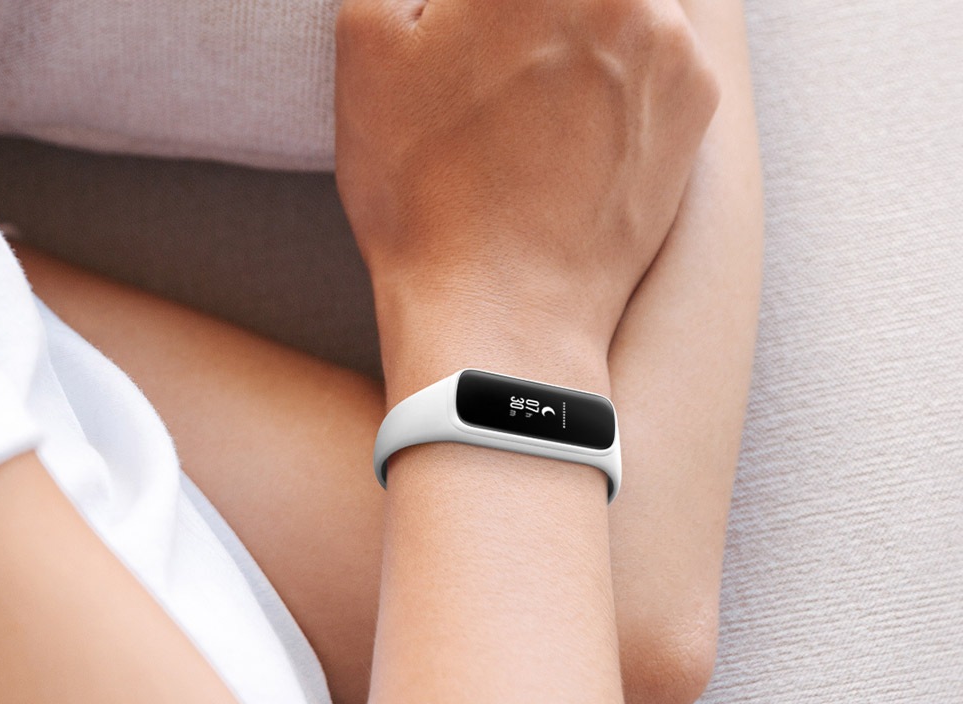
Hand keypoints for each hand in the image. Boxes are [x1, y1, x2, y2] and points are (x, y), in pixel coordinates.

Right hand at [335, 0, 718, 359]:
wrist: (501, 309)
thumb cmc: (420, 184)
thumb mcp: (369, 42)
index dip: (475, 10)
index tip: (465, 29)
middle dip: (525, 17)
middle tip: (492, 57)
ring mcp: (671, 34)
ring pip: (622, 0)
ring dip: (579, 21)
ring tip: (525, 95)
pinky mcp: (698, 94)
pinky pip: (658, 40)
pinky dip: (617, 59)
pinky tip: (564, 119)